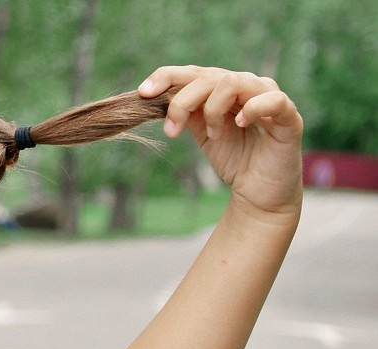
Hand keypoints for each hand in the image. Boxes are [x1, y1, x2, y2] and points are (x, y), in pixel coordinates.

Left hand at [138, 66, 302, 223]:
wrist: (259, 191)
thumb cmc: (233, 158)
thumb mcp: (201, 133)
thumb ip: (186, 113)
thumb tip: (156, 98)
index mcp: (224, 88)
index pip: (193, 71)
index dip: (167, 77)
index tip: (144, 94)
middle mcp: (247, 86)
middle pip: (209, 77)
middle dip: (182, 102)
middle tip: (172, 130)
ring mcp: (269, 97)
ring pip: (233, 82)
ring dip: (212, 109)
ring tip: (213, 135)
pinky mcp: (289, 116)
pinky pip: (272, 100)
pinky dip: (251, 108)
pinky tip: (239, 123)